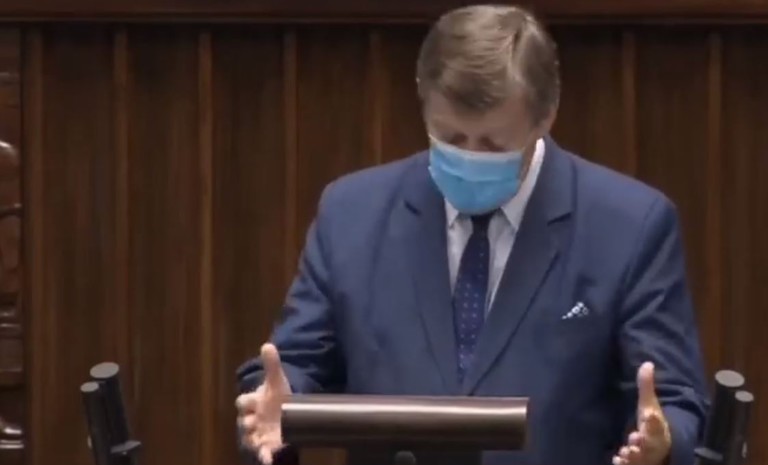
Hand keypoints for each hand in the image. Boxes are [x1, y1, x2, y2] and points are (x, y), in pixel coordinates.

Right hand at [236, 343, 291, 464]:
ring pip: (250, 438)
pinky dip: (264, 456)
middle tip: (255, 422)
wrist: (286, 409)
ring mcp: (258, 432)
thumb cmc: (277, 394)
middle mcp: (252, 418)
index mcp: (253, 402)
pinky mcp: (266, 444)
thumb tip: (268, 345)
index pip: (243, 401)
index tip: (255, 402)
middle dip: (248, 422)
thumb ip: (272, 364)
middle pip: (244, 422)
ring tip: (263, 446)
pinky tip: (269, 459)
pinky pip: (262, 451)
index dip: (247, 402)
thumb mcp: (277, 380)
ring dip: (255, 442)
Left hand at [613, 362, 671, 464]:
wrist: (661, 449)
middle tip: (635, 437)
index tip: (649, 415)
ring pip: (641, 457)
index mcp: (657, 427)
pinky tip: (617, 460)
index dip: (654, 420)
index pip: (657, 424)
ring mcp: (645, 455)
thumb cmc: (651, 425)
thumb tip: (647, 362)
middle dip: (643, 441)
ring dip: (633, 454)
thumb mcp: (649, 405)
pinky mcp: (637, 464)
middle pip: (650, 444)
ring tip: (626, 451)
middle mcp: (653, 443)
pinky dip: (624, 464)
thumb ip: (646, 386)